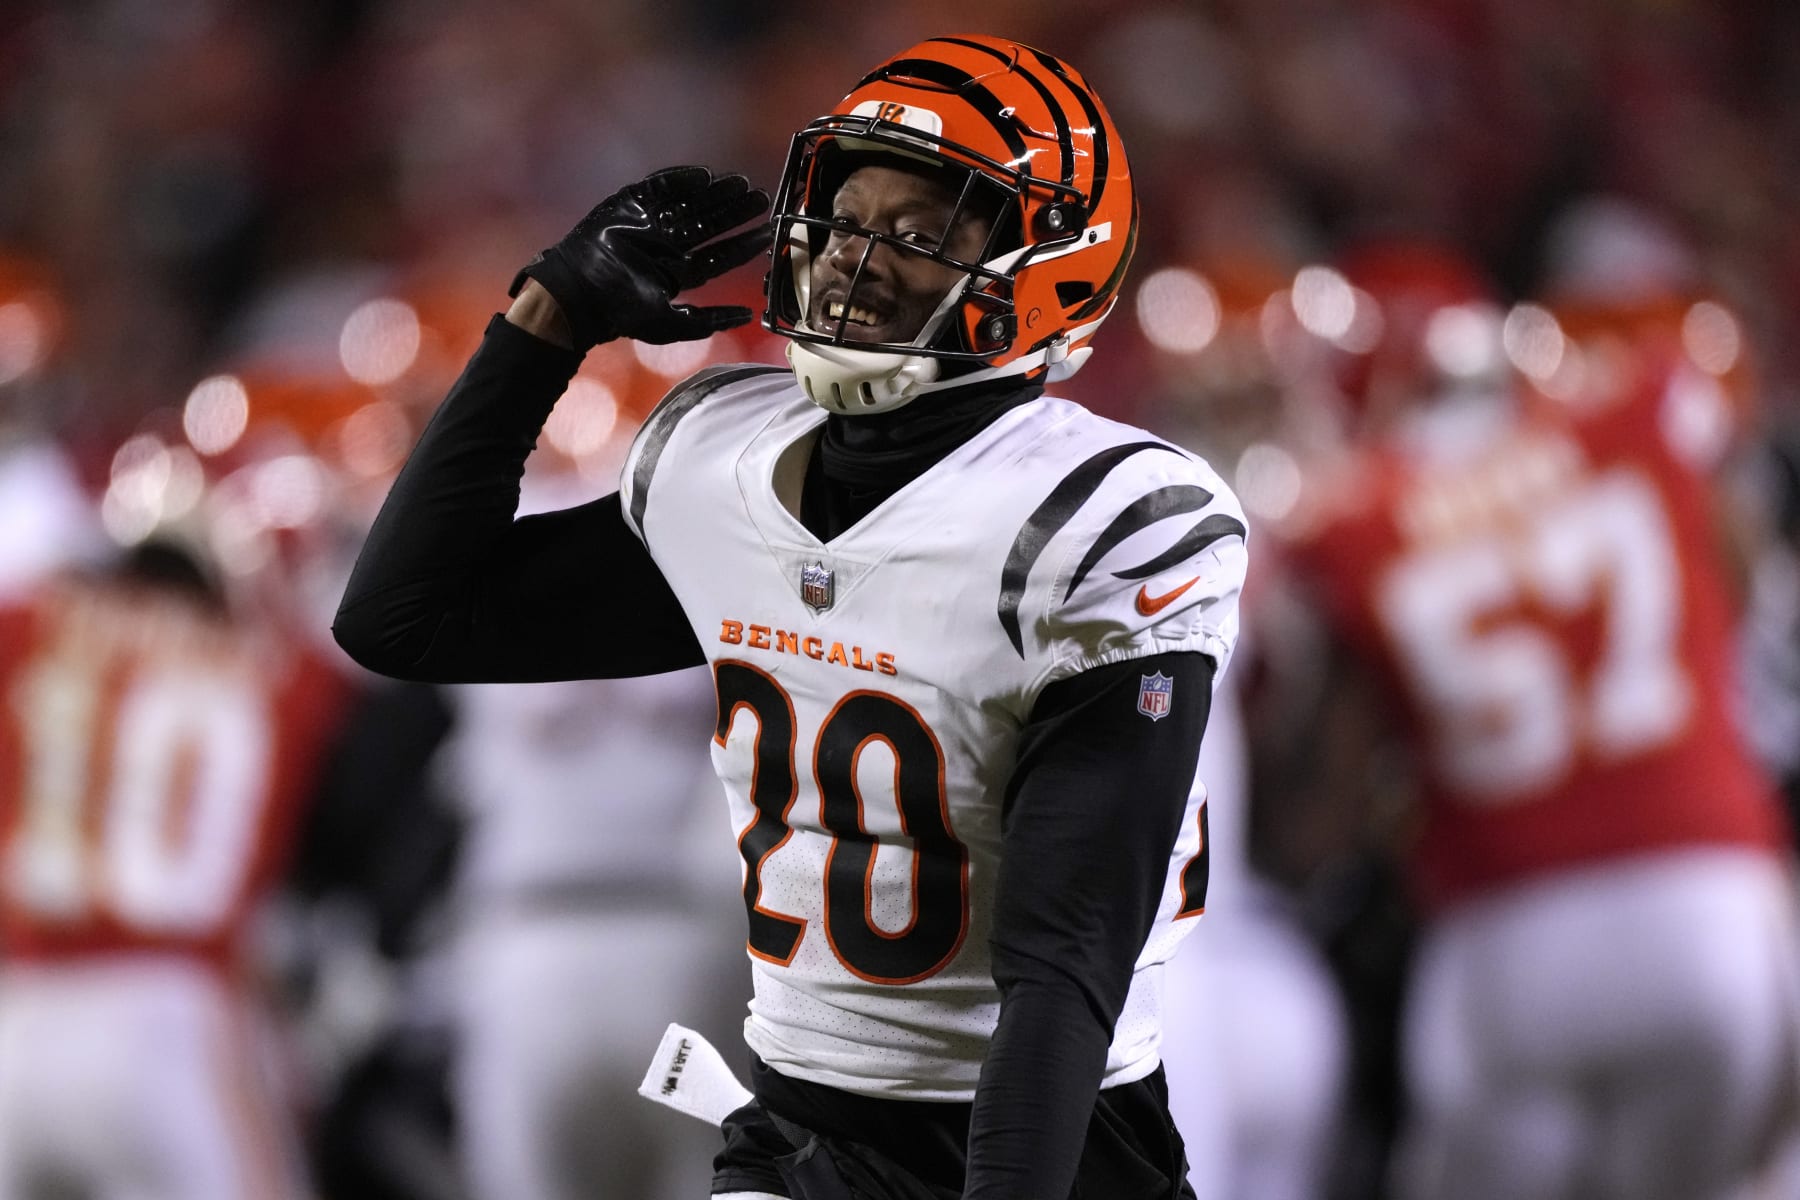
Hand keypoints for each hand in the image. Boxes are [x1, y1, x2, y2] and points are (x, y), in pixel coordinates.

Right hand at [510, 166, 771, 348]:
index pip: (718, 256)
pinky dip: (680, 180)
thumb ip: (709, 320)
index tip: (768, 232)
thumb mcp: (671, 324)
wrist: (580, 292)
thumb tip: (748, 317)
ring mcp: (649, 223)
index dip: (743, 245)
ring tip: (741, 184)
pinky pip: (659, 187)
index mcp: (677, 273)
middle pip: (708, 225)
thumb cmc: (621, 312)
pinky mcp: (629, 204)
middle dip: (734, 212)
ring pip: (689, 203)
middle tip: (761, 198)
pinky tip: (705, 176)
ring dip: (715, 194)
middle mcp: (666, 246)